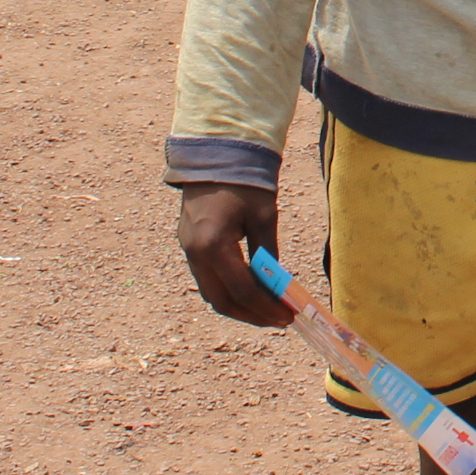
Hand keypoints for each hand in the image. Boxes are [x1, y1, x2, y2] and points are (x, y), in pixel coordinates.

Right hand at [174, 183, 296, 327]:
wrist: (216, 155)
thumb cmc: (244, 182)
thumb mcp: (264, 217)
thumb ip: (268, 254)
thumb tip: (278, 287)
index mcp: (214, 245)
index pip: (242, 291)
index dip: (266, 308)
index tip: (287, 316)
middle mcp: (195, 253)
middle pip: (221, 301)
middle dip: (251, 315)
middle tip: (277, 320)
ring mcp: (188, 250)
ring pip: (211, 293)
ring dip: (238, 306)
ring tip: (266, 310)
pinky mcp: (188, 245)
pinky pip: (207, 279)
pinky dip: (228, 290)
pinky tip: (249, 291)